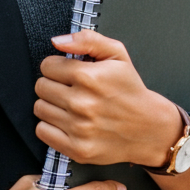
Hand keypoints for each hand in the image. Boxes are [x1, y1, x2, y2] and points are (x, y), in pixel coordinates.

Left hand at [33, 30, 181, 168]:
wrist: (150, 129)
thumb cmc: (130, 90)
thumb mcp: (116, 54)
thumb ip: (86, 40)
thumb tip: (57, 41)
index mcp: (89, 77)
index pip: (47, 66)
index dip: (58, 67)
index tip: (70, 73)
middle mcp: (82, 103)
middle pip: (40, 87)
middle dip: (53, 84)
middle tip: (71, 89)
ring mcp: (79, 128)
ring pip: (39, 108)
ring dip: (52, 105)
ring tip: (71, 106)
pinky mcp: (77, 149)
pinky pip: (42, 131)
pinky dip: (50, 126)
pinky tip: (67, 122)